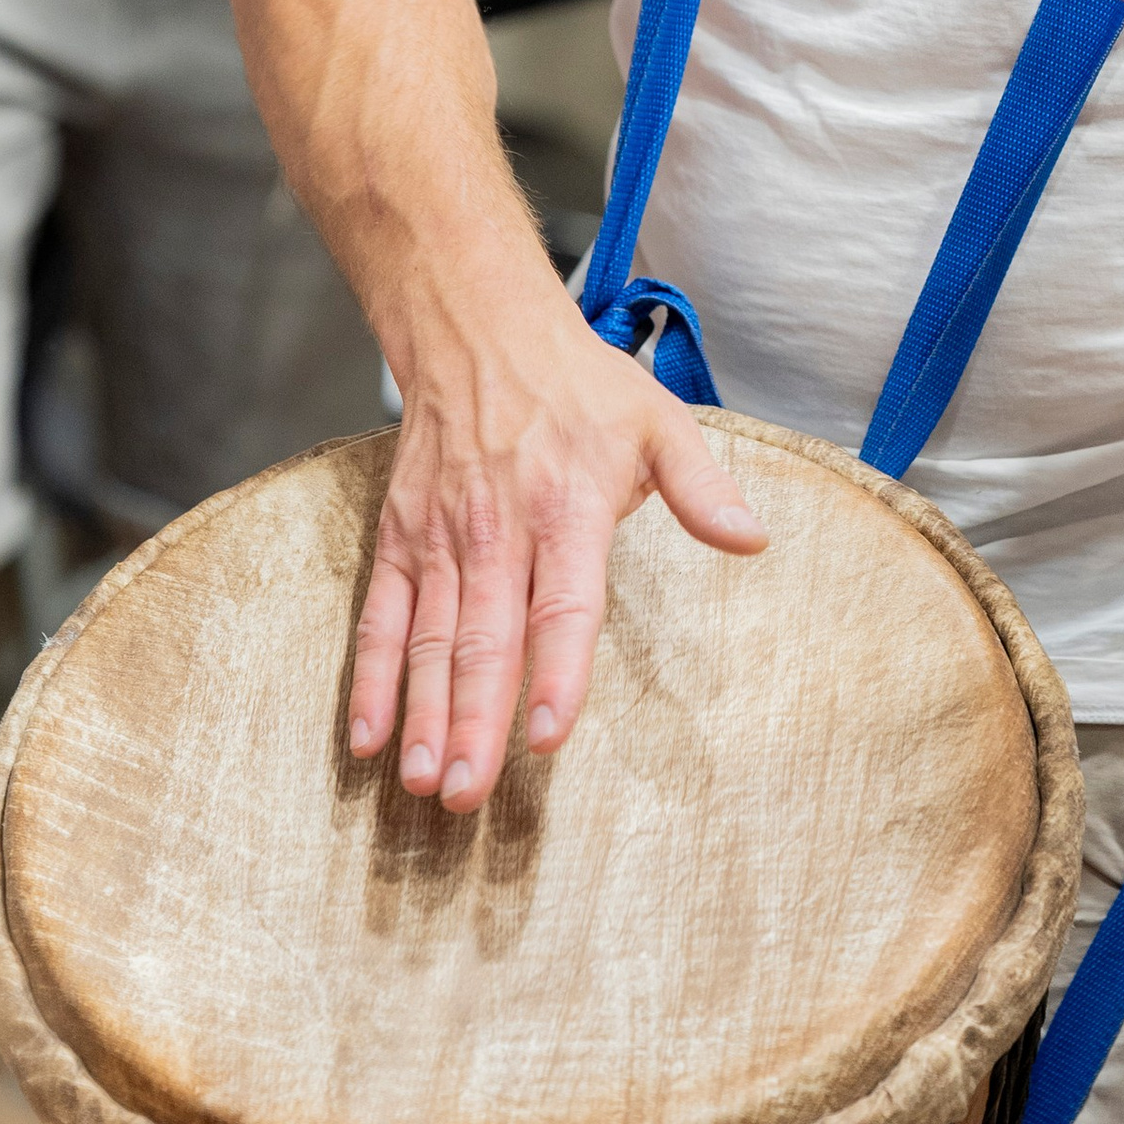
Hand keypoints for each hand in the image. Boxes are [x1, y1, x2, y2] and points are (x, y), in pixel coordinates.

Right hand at [358, 280, 767, 813]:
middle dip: (475, 722)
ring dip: (424, 715)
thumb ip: (702, 487)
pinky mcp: (401, 540)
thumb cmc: (579, 386)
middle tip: (468, 794)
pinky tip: (369, 738)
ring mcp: (441, 539)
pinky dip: (371, 679)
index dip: (555, 673)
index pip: (561, 606)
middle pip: (485, 640)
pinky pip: (381, 618)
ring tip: (423, 783)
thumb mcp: (659, 421)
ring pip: (429, 640)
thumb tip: (753, 539)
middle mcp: (498, 531)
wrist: (478, 330)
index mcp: (568, 509)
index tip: (547, 737)